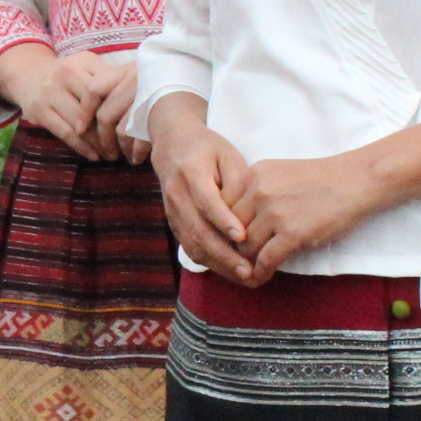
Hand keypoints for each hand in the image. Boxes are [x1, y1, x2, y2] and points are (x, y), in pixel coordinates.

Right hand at [0, 44, 138, 161]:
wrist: (28, 74)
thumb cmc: (68, 74)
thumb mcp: (87, 67)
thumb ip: (109, 78)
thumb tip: (141, 95)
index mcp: (82, 63)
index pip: (108, 89)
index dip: (122, 109)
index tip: (134, 126)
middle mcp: (65, 75)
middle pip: (95, 107)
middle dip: (111, 130)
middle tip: (126, 146)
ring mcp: (50, 93)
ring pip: (81, 123)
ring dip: (98, 143)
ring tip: (111, 155)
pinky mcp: (39, 111)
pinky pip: (65, 133)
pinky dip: (82, 147)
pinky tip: (94, 155)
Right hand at [150, 106, 263, 285]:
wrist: (172, 145)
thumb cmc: (208, 149)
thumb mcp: (228, 155)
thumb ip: (238, 183)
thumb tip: (248, 217)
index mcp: (191, 171)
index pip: (206, 200)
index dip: (223, 220)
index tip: (243, 236)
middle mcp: (177, 194)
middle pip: (198, 230)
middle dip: (223, 254)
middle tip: (248, 270)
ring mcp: (171, 211)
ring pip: (192, 244)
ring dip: (218, 264)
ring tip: (243, 276)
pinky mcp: (173, 223)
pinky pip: (189, 247)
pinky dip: (210, 261)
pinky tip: (230, 269)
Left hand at [232, 151, 386, 279]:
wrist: (357, 180)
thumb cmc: (322, 179)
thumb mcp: (280, 173)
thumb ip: (256, 191)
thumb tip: (234, 221)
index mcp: (254, 174)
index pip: (222, 206)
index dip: (224, 227)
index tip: (228, 240)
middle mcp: (259, 191)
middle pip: (230, 228)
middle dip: (232, 246)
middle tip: (236, 260)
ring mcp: (276, 213)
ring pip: (245, 247)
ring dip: (246, 262)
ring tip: (249, 270)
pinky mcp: (293, 234)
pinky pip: (265, 260)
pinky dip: (260, 273)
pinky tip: (261, 278)